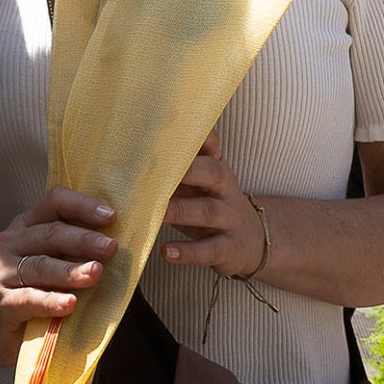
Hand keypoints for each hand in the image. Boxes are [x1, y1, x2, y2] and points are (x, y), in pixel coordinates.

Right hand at [0, 187, 116, 365]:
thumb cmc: (33, 288)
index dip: (82, 205)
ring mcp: (2, 273)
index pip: (54, 203)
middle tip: (111, 248)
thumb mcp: (51, 260)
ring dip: (70, 270)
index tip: (111, 216)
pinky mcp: (2, 304)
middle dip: (84, 240)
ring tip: (95, 273)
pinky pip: (28, 299)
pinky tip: (70, 304)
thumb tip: (118, 243)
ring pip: (40, 266)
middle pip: (50, 234)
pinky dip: (50, 301)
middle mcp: (11, 242)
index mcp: (27, 225)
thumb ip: (75, 249)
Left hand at [162, 131, 263, 277]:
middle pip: (212, 171)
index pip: (211, 143)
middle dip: (186, 170)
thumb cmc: (210, 204)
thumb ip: (174, 166)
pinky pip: (210, 249)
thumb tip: (130, 149)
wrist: (253, 241)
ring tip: (155, 215)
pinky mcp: (229, 248)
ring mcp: (230, 218)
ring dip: (180, 211)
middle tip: (154, 172)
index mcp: (216, 166)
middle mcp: (226, 188)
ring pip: (207, 211)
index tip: (168, 131)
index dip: (196, 135)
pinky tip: (167, 252)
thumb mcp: (200, 182)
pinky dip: (188, 252)